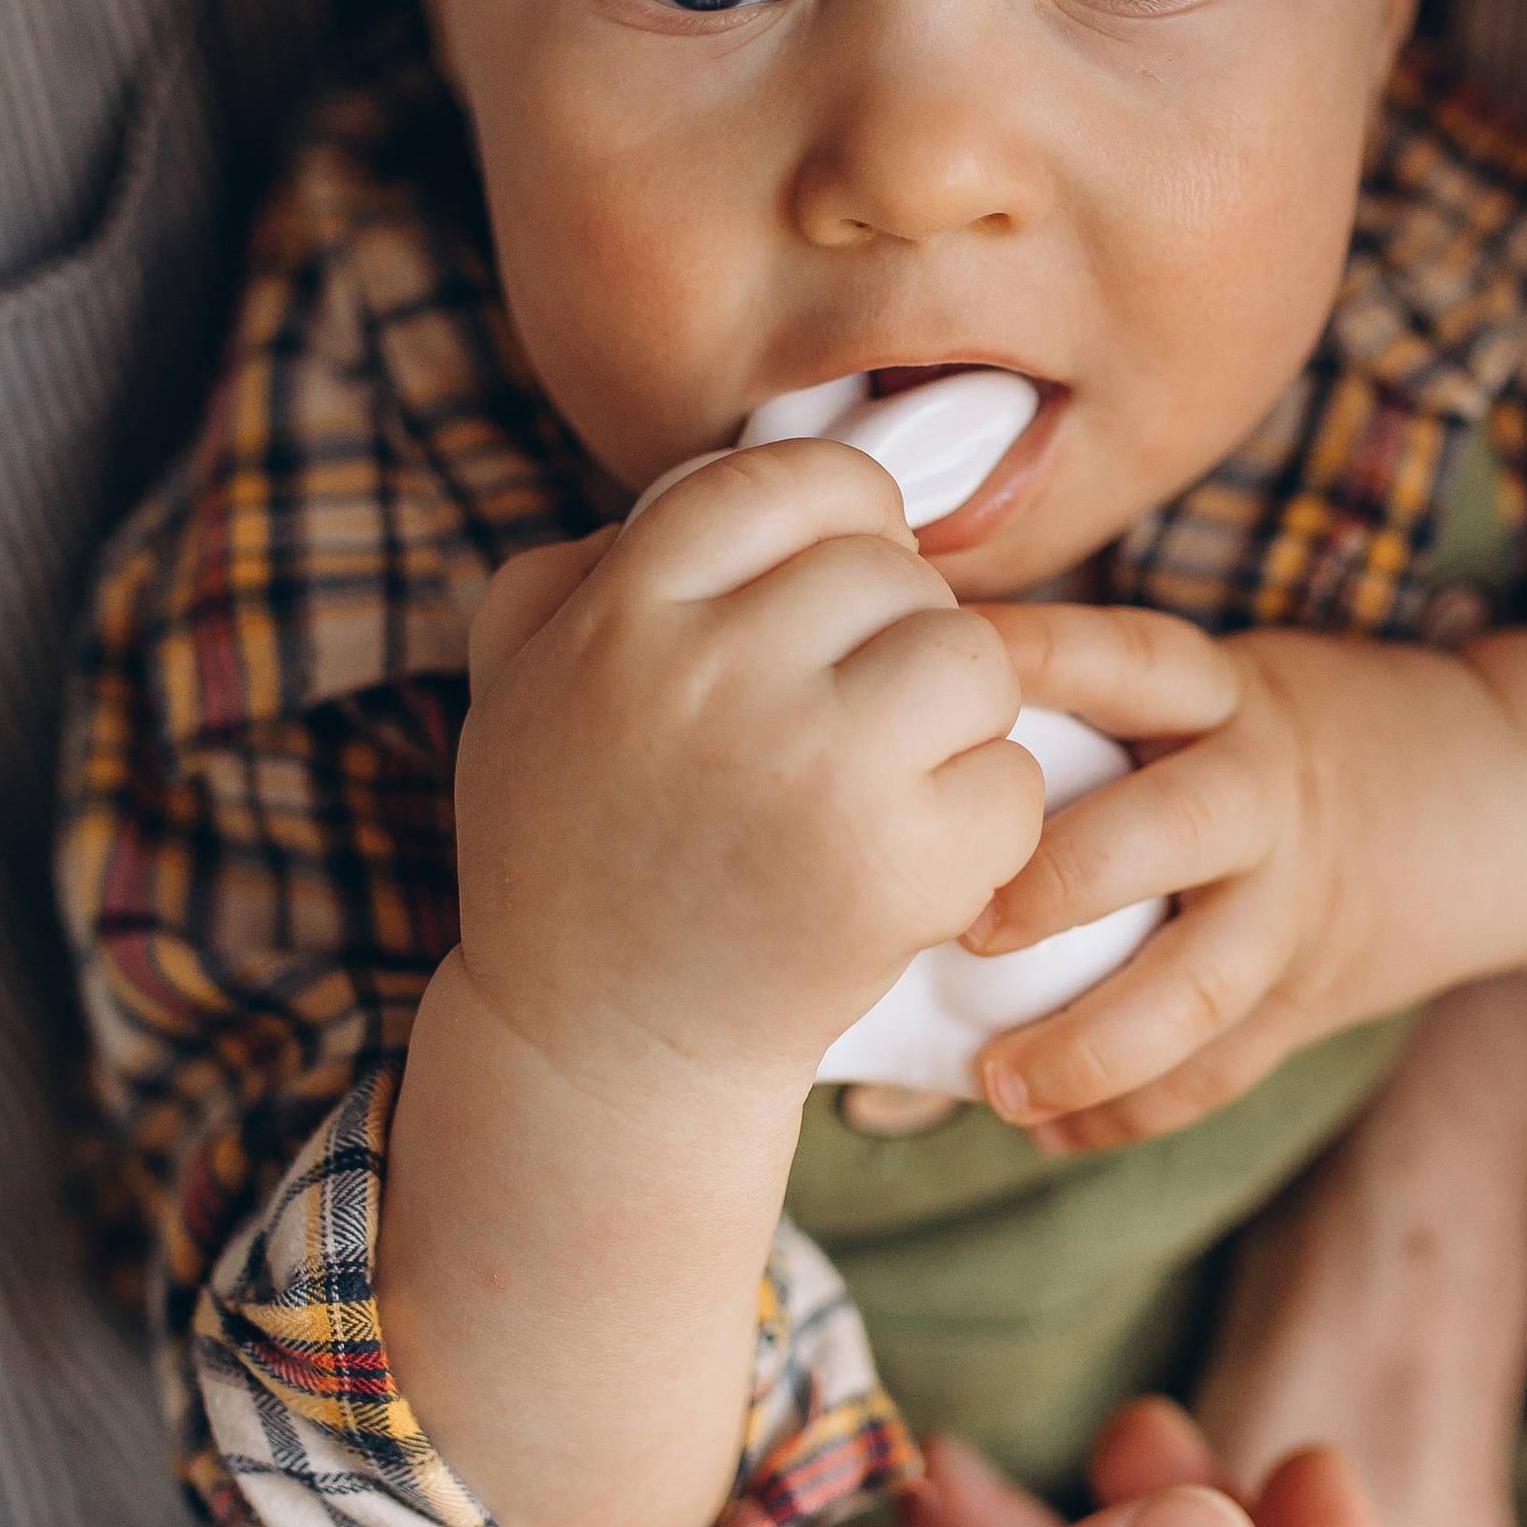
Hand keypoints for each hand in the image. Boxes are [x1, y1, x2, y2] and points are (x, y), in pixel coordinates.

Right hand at [384, 448, 1039, 1526]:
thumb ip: (576, 567)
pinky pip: (1013, 782)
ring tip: (892, 777)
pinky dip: (986, 823)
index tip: (841, 576)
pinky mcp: (894, 871)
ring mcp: (814, 773)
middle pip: (894, 571)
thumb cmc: (569, 852)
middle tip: (854, 711)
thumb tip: (702, 488)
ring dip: (956, 717)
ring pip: (974, 659)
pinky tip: (912, 859)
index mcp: (625, 615)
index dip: (841, 512)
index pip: (789, 477)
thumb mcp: (513, 686)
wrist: (601, 1049)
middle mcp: (717, 675)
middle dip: (894, 631)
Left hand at [963, 598, 1526, 1151]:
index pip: (1133, 661)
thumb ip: (1118, 699)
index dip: (1043, 655)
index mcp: (1235, 701)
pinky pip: (1220, 1073)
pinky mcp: (1310, 999)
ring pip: (1197, 990)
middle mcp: (1267, 799)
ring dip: (1090, 1047)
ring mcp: (1294, 909)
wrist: (1506, 806)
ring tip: (994, 1085)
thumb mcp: (1237, 681)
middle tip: (965, 925)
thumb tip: (928, 707)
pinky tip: (1051, 1132)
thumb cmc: (1313, 734)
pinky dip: (1131, 1114)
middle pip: (1171, 832)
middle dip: (1066, 880)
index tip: (950, 667)